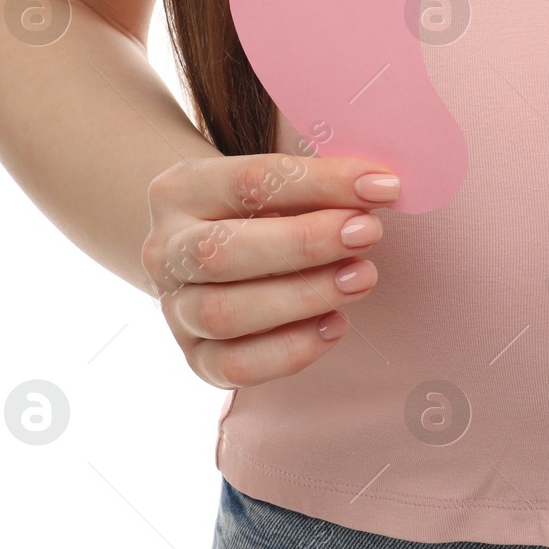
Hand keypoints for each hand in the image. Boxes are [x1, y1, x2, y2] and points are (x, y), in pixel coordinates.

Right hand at [141, 153, 400, 387]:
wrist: (213, 256)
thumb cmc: (263, 213)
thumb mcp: (279, 186)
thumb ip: (319, 187)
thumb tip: (380, 188)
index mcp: (181, 190)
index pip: (248, 181)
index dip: (321, 182)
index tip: (383, 186)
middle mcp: (165, 250)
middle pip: (223, 252)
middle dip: (306, 243)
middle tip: (368, 233)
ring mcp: (175, 309)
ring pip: (225, 313)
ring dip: (304, 296)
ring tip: (361, 278)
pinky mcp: (196, 358)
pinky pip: (236, 366)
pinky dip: (291, 349)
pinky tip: (336, 325)